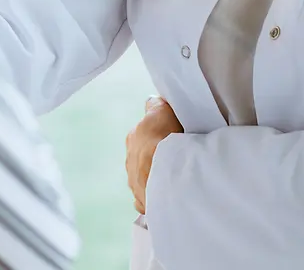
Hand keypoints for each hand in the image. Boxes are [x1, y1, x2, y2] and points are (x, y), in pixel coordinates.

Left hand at [125, 96, 183, 214]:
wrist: (166, 175)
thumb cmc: (165, 138)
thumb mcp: (162, 111)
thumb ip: (156, 106)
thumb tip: (152, 100)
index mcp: (133, 137)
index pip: (143, 131)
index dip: (155, 133)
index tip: (166, 136)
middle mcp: (130, 159)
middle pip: (143, 155)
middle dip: (155, 156)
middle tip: (174, 158)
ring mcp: (134, 182)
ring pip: (145, 177)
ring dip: (156, 177)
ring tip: (174, 179)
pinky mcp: (142, 202)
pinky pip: (148, 200)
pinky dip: (155, 198)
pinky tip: (166, 197)